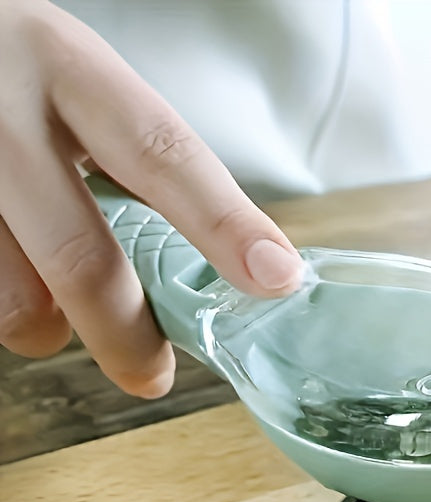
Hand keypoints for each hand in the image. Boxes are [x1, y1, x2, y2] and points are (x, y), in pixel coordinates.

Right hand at [0, 1, 303, 397]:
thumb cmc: (24, 85)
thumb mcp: (85, 93)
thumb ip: (141, 164)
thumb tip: (237, 260)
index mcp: (71, 68)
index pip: (163, 156)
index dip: (224, 226)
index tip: (276, 278)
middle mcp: (2, 108)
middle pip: (80, 256)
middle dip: (127, 335)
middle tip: (153, 376)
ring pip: (16, 298)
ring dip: (50, 326)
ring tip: (61, 308)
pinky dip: (13, 307)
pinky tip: (20, 279)